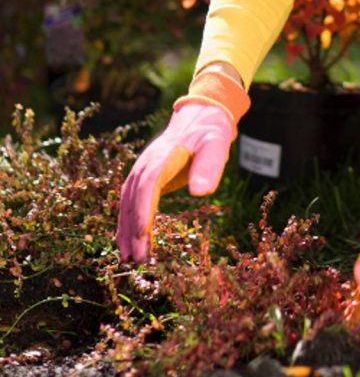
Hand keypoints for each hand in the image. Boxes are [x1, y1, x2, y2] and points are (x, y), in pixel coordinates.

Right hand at [117, 69, 249, 261]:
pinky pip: (132, 202)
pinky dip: (128, 222)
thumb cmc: (210, 134)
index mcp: (161, 158)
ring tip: (127, 258)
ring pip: (127, 204)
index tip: (142, 237)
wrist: (201, 117)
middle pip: (132, 200)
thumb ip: (210, 167)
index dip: (142, 213)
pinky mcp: (145, 178)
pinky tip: (129, 242)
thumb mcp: (216, 146)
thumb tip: (200, 192)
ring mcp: (142, 171)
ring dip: (125, 230)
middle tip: (134, 259)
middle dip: (131, 230)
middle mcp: (145, 165)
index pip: (146, 188)